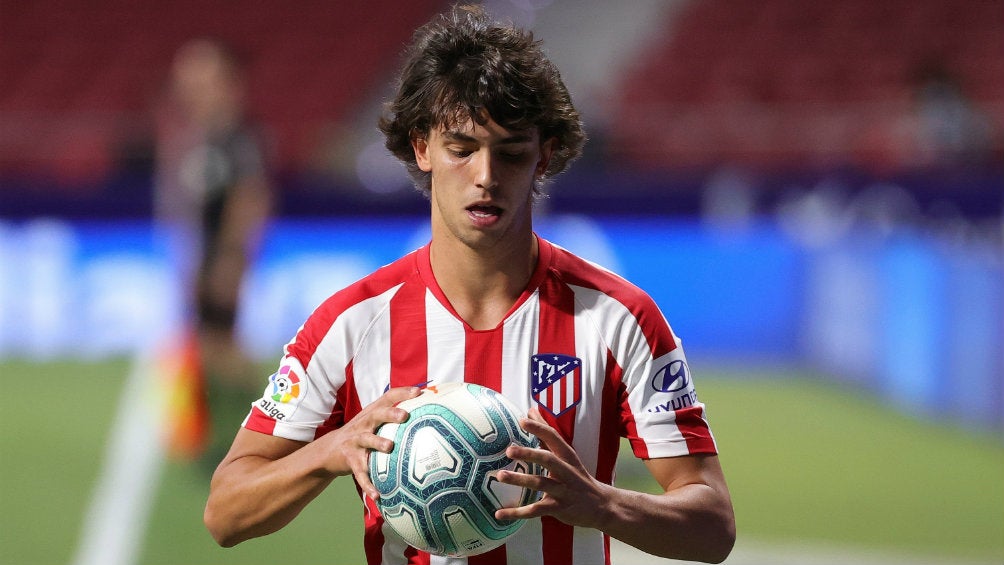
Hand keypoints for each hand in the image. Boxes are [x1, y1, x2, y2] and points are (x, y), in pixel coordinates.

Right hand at [323, 386, 419, 500]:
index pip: (387, 398)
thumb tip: (426, 413)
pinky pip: (360, 474)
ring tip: (389, 447)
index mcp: (371, 413)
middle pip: (376, 415)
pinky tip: (377, 495)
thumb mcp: (373, 422)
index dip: (402, 393)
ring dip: (377, 442)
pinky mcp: (350, 460)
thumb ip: (392, 416)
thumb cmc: (361, 434)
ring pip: (367, 440)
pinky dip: (368, 484)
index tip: (419, 392)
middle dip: (390, 414)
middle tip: (404, 416)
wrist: (329, 451)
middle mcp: (363, 424)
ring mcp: (355, 442)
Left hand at [493, 407, 612, 528]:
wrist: (601, 505)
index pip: (554, 438)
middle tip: (509, 450)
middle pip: (548, 460)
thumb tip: (530, 411)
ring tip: (500, 476)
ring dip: (520, 480)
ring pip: (540, 484)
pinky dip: (517, 512)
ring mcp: (563, 490)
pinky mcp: (559, 508)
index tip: (523, 419)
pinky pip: (535, 510)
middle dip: (529, 454)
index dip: (539, 428)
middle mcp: (566, 471)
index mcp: (567, 456)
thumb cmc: (577, 476)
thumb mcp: (566, 455)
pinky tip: (499, 514)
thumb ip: (547, 435)